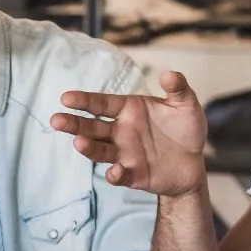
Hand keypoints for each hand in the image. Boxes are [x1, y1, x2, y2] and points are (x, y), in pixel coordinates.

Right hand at [52, 73, 207, 196]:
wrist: (193, 164)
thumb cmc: (185, 130)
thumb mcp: (186, 106)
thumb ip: (178, 89)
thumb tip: (169, 75)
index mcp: (129, 110)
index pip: (101, 104)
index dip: (84, 101)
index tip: (66, 98)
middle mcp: (120, 132)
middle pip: (91, 127)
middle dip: (73, 124)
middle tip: (56, 120)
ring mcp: (124, 154)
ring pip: (99, 150)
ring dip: (88, 147)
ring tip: (78, 142)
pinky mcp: (132, 175)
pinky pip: (119, 175)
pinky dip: (114, 174)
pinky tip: (114, 171)